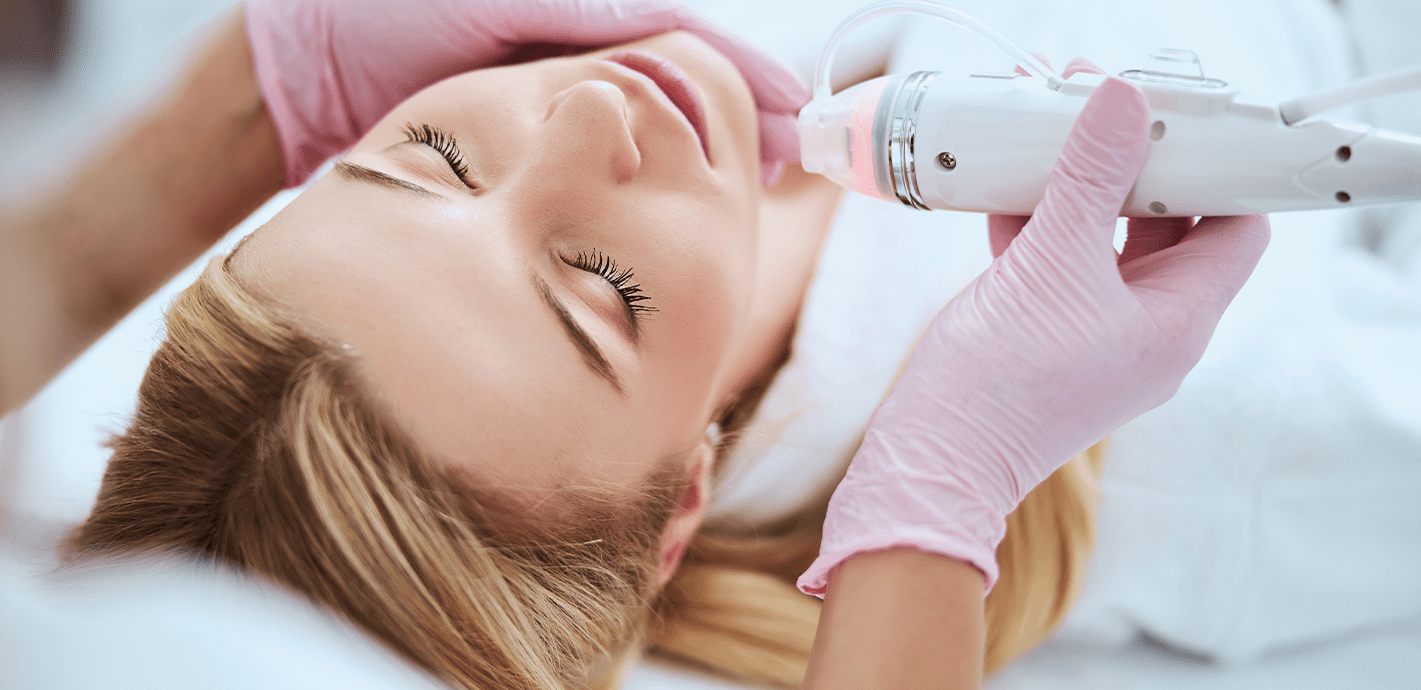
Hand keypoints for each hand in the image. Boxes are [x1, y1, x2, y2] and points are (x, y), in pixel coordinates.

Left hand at [245, 0, 808, 186]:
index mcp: (578, 12)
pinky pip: (593, 170)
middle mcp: (570, 57)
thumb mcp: (489, 0)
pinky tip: (664, 218)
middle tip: (787, 166)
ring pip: (642, 136)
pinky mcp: (518, 152)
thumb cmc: (375, 16)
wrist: (291, 77)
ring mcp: (545, 106)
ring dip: (695, 166)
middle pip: (675, 89)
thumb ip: (578, 10)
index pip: (681, 41)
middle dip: (733, 124)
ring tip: (746, 196)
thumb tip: (665, 25)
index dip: (740, 76)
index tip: (791, 112)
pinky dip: (636, 191)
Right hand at [799, 67, 1269, 594]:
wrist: (934, 457)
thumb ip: (1090, 176)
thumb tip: (1124, 103)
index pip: (1236, 229)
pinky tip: (1007, 188)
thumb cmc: (1003, 383)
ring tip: (1051, 135)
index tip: (1181, 119)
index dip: (1219, 169)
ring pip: (1106, 241)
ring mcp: (1098, 334)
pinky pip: (1059, 264)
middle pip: (1170, 227)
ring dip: (1081, 189)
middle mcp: (1149, 330)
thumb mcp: (1053, 263)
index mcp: (1178, 322)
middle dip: (1137, 165)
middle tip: (1104, 111)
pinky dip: (1040, 223)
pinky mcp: (1049, 335)